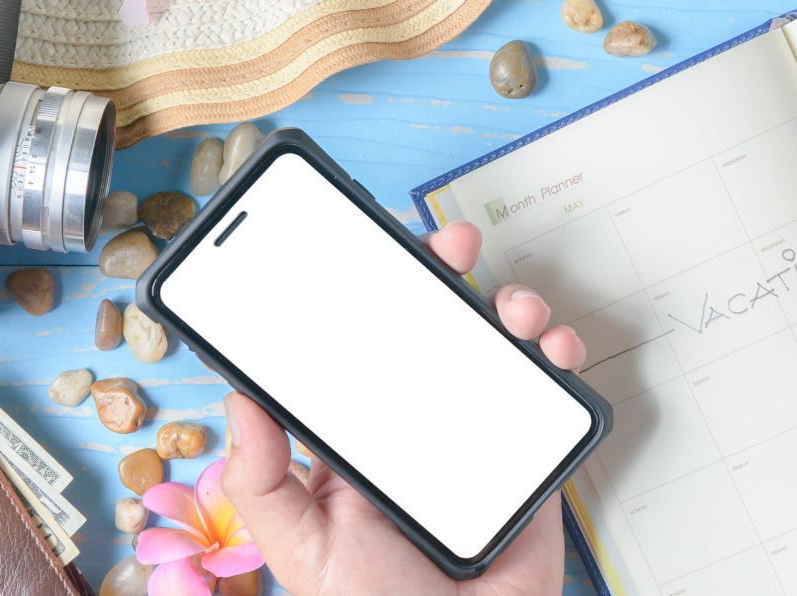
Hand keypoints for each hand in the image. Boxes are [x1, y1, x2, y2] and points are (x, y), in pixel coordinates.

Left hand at [221, 222, 587, 595]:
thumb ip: (262, 479)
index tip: (376, 250)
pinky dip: (557, 358)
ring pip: (497, 350)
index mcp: (359, 436)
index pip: (362, 347)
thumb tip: (239, 397)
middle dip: (446, 278)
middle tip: (451, 249)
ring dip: (511, 310)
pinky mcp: (532, 455)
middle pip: (434, 331)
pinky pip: (550, 393)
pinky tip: (550, 349)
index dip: (371, 294)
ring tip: (513, 311)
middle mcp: (419, 423)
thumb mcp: (301, 546)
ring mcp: (480, 434)